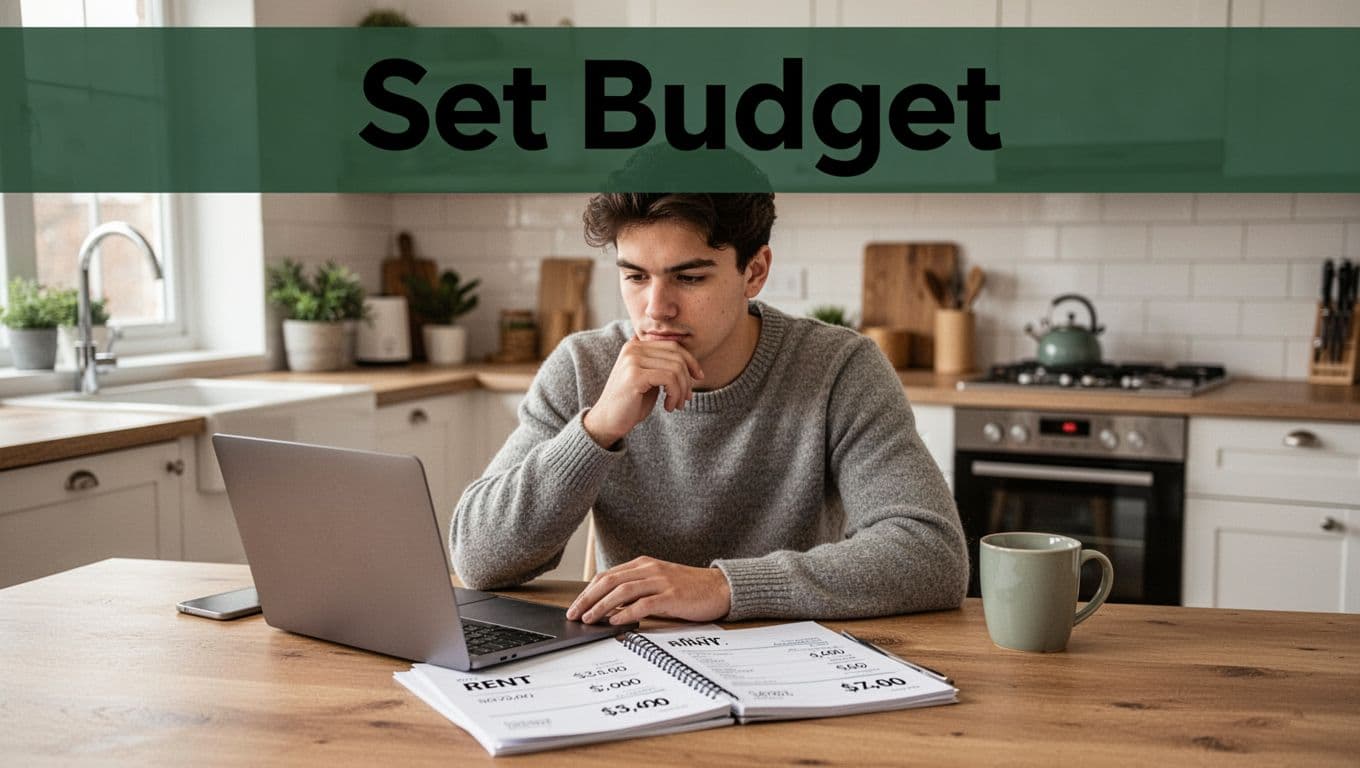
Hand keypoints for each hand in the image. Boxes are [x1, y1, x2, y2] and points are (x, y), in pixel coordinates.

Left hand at [566, 556, 730, 624]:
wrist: (720, 588)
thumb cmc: (688, 589)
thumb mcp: (658, 584)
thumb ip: (636, 591)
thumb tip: (609, 607)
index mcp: (643, 564)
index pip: (607, 575)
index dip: (587, 591)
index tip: (575, 605)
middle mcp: (649, 569)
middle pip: (609, 581)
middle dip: (587, 598)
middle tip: (574, 613)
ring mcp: (660, 581)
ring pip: (622, 591)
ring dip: (601, 606)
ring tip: (588, 619)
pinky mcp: (671, 595)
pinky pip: (643, 604)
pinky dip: (625, 612)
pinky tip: (614, 621)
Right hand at [582, 337, 703, 446]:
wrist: (607, 422)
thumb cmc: (631, 402)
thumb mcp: (650, 379)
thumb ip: (663, 366)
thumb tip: (691, 361)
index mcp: (636, 345)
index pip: (673, 346)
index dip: (691, 361)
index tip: (698, 378)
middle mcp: (633, 348)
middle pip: (677, 356)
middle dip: (687, 380)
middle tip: (685, 399)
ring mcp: (632, 360)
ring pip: (675, 369)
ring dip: (681, 390)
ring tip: (676, 405)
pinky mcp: (634, 376)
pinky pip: (669, 379)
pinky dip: (674, 394)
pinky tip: (668, 407)